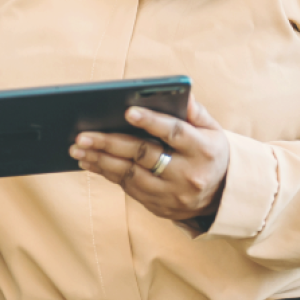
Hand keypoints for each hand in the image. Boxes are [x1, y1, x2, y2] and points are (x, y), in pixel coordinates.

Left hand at [69, 93, 230, 223]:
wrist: (221, 196)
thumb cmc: (209, 152)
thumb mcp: (211, 130)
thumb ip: (194, 111)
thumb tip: (181, 92)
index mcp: (203, 150)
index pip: (176, 134)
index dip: (152, 122)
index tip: (128, 111)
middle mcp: (188, 175)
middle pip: (144, 155)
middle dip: (110, 143)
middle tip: (82, 135)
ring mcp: (173, 194)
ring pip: (131, 175)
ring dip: (100, 161)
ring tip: (77, 149)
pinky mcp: (159, 207)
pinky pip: (128, 188)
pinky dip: (106, 173)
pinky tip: (89, 161)